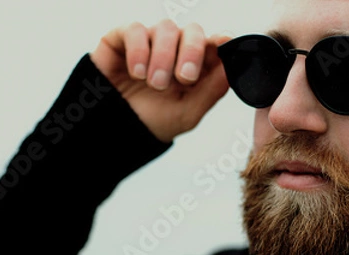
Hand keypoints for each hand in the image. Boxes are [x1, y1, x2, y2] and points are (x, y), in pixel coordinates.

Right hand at [90, 19, 230, 142]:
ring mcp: (149, 42)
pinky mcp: (122, 39)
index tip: (224, 46)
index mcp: (195, 66)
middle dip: (192, 51)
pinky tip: (137, 73)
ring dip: (164, 56)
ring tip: (155, 84)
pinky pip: (136, 29)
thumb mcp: (188, 113)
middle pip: (193, 31)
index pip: (213, 44)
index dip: (221, 43)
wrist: (114, 131)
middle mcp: (174, 50)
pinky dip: (139, 50)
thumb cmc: (153, 122)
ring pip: (166, 29)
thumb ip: (212, 90)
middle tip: (185, 78)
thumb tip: (234, 66)